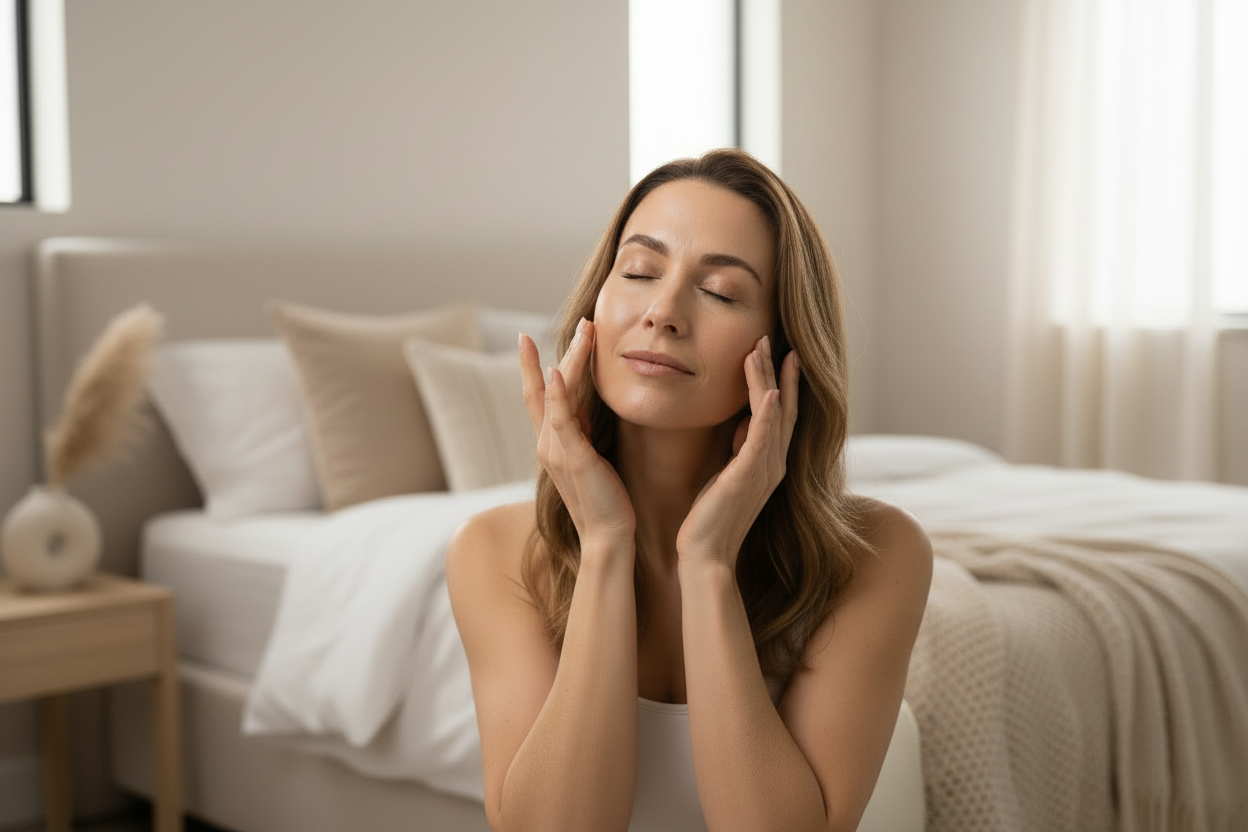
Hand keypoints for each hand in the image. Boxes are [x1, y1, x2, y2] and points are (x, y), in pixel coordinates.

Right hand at [520, 319, 636, 550]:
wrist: (607, 537)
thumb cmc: (605, 501)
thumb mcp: (592, 459)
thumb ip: (583, 434)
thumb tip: (586, 410)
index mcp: (552, 443)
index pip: (540, 397)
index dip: (534, 367)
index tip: (529, 339)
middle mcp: (547, 443)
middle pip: (545, 388)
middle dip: (557, 353)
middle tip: (578, 322)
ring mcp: (557, 450)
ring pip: (557, 395)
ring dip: (570, 359)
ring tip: (583, 330)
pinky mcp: (573, 458)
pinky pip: (561, 420)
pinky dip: (558, 395)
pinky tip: (558, 372)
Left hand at [676, 335, 798, 566]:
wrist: (705, 557)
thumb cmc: (710, 519)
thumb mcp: (727, 475)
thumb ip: (738, 450)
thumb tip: (739, 424)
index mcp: (768, 463)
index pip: (780, 414)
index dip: (783, 382)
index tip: (780, 353)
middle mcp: (773, 464)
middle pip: (783, 407)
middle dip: (779, 372)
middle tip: (774, 339)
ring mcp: (764, 470)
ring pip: (772, 415)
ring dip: (769, 380)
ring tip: (762, 349)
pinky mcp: (748, 477)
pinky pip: (761, 439)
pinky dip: (768, 414)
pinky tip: (770, 392)